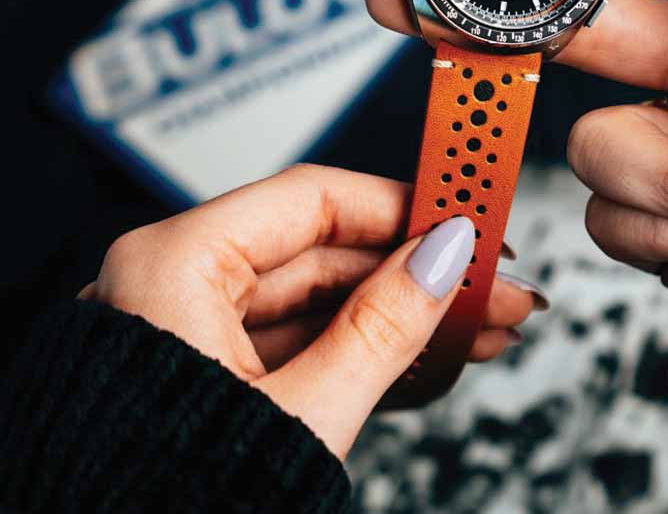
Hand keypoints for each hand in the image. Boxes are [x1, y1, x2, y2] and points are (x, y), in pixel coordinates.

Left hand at [79, 165, 545, 456]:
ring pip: (320, 302)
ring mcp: (190, 333)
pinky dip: (361, 349)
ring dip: (402, 313)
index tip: (463, 215)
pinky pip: (298, 344)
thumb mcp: (300, 415)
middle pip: (325, 252)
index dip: (401, 206)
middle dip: (419, 272)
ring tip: (479, 325)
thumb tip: (442, 259)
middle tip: (491, 282)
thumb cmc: (162, 507)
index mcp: (172, 265)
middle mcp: (174, 285)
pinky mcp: (208, 378)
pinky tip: (428, 353)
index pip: (313, 198)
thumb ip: (380, 328)